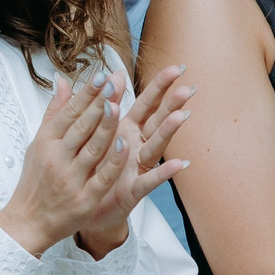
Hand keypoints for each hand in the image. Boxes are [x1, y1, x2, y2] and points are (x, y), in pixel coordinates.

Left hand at [74, 64, 193, 256]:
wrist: (85, 206)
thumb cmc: (93, 168)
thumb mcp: (92, 132)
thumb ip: (100, 103)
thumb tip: (109, 73)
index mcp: (125, 129)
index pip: (146, 103)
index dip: (160, 86)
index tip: (177, 67)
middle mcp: (136, 145)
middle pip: (156, 120)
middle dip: (172, 104)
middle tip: (188, 87)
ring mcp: (138, 167)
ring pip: (156, 146)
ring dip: (169, 131)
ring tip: (182, 116)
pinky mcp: (134, 189)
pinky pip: (151, 180)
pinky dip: (165, 172)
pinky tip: (181, 164)